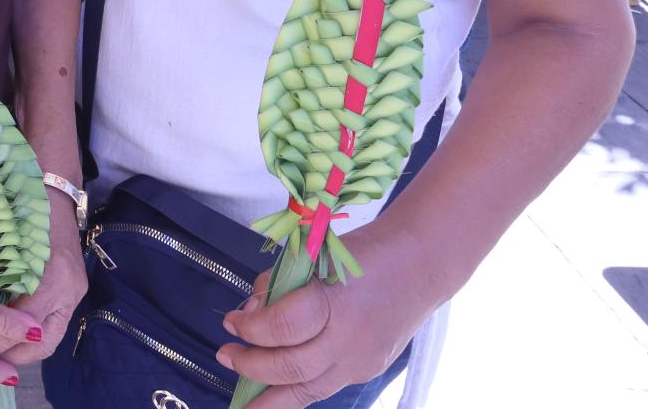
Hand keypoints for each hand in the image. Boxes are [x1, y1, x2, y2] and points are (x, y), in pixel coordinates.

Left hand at [0, 188, 84, 366]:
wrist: (54, 190)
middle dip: (9, 355)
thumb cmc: (20, 208)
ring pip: (49, 339)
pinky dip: (30, 337)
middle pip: (41, 340)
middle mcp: (67, 286)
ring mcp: (75, 291)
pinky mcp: (74, 292)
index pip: (21, 320)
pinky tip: (8, 339)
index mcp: (49, 272)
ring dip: (21, 352)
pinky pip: (53, 326)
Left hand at [217, 222, 436, 406]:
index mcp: (337, 302)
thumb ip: (280, 284)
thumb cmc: (362, 253)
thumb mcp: (315, 256)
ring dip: (268, 398)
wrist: (421, 265)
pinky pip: (323, 388)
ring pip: (307, 392)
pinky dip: (294, 390)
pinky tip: (272, 391)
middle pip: (292, 367)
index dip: (250, 328)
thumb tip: (250, 313)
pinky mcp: (367, 371)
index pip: (283, 327)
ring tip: (241, 398)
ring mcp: (361, 362)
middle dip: (251, 365)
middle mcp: (350, 340)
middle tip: (226, 354)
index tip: (231, 320)